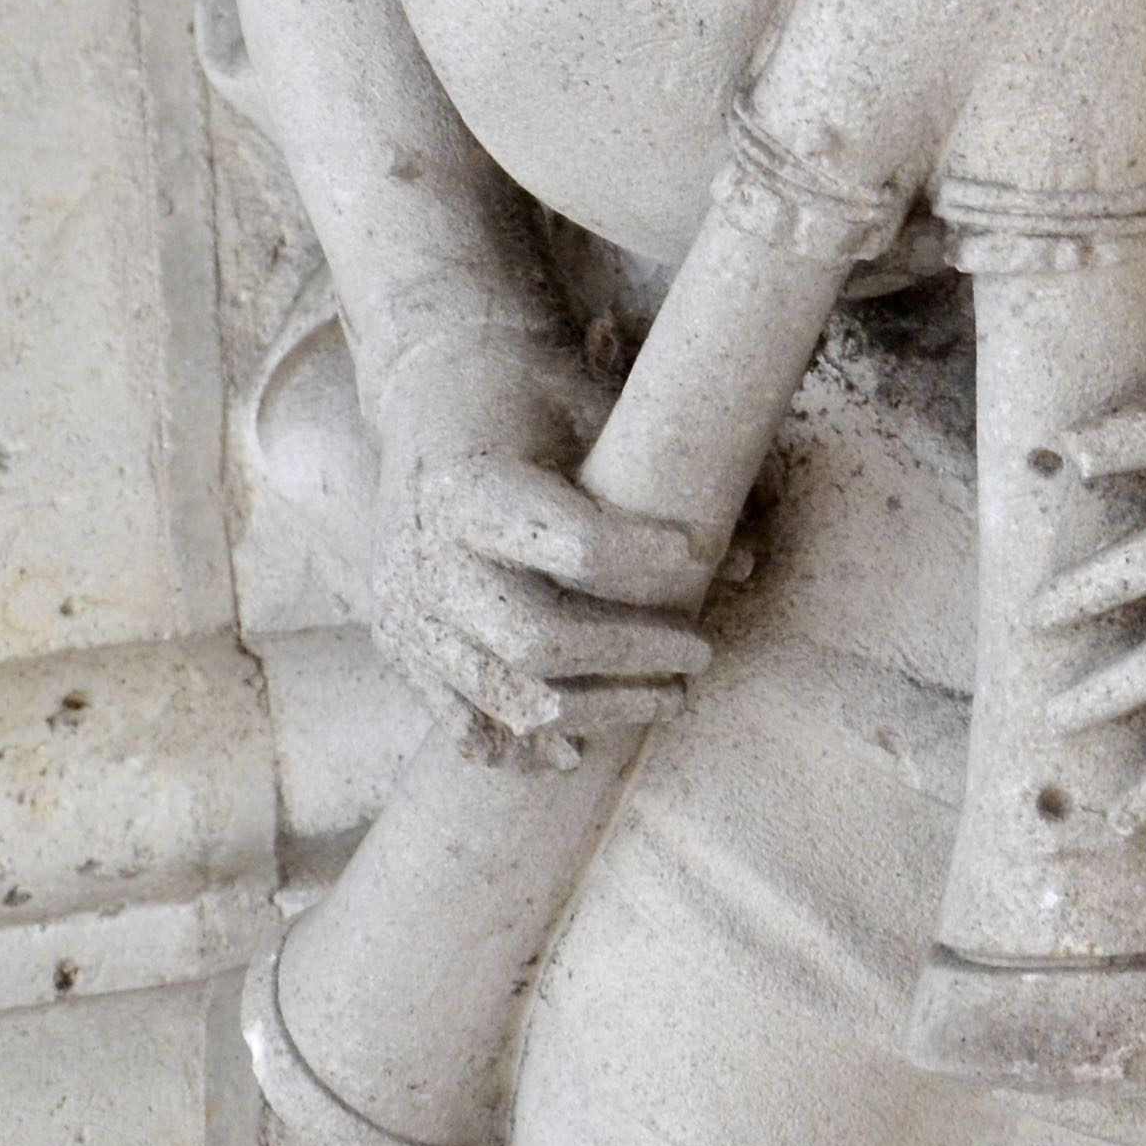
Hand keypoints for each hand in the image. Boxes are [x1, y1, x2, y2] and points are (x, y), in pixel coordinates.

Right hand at [367, 322, 714, 749]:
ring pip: (506, 696)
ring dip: (598, 710)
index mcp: (469, 485)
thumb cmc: (528, 394)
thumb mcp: (593, 404)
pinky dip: (519, 747)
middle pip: (538, 640)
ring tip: (666, 697)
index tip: (698, 553)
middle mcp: (425, 555)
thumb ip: (659, 474)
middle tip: (700, 651)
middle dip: (630, 655)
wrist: (429, 394)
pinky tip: (574, 751)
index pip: (572, 545)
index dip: (642, 558)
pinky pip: (461, 722)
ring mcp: (406, 610)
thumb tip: (744, 561)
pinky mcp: (401, 646)